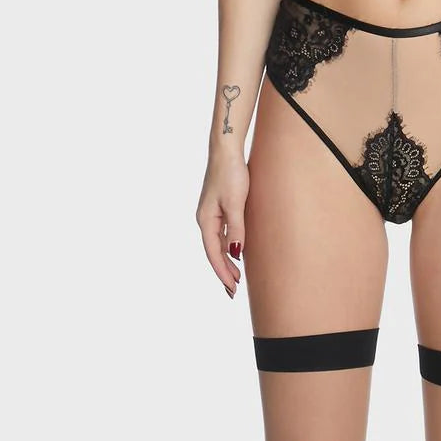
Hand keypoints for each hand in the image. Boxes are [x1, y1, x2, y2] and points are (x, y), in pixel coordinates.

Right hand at [196, 150, 249, 298]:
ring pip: (217, 243)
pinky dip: (228, 245)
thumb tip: (235, 253)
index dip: (222, 272)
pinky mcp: (218, 205)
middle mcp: (205, 218)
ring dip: (226, 260)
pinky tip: (236, 251)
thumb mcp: (235, 203)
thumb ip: (236, 228)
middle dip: (223, 271)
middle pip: (213, 251)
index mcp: (205, 220)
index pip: (213, 253)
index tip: (232, 289)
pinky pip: (221, 232)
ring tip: (236, 277)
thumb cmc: (231, 174)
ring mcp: (211, 212)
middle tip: (234, 291)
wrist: (226, 149)